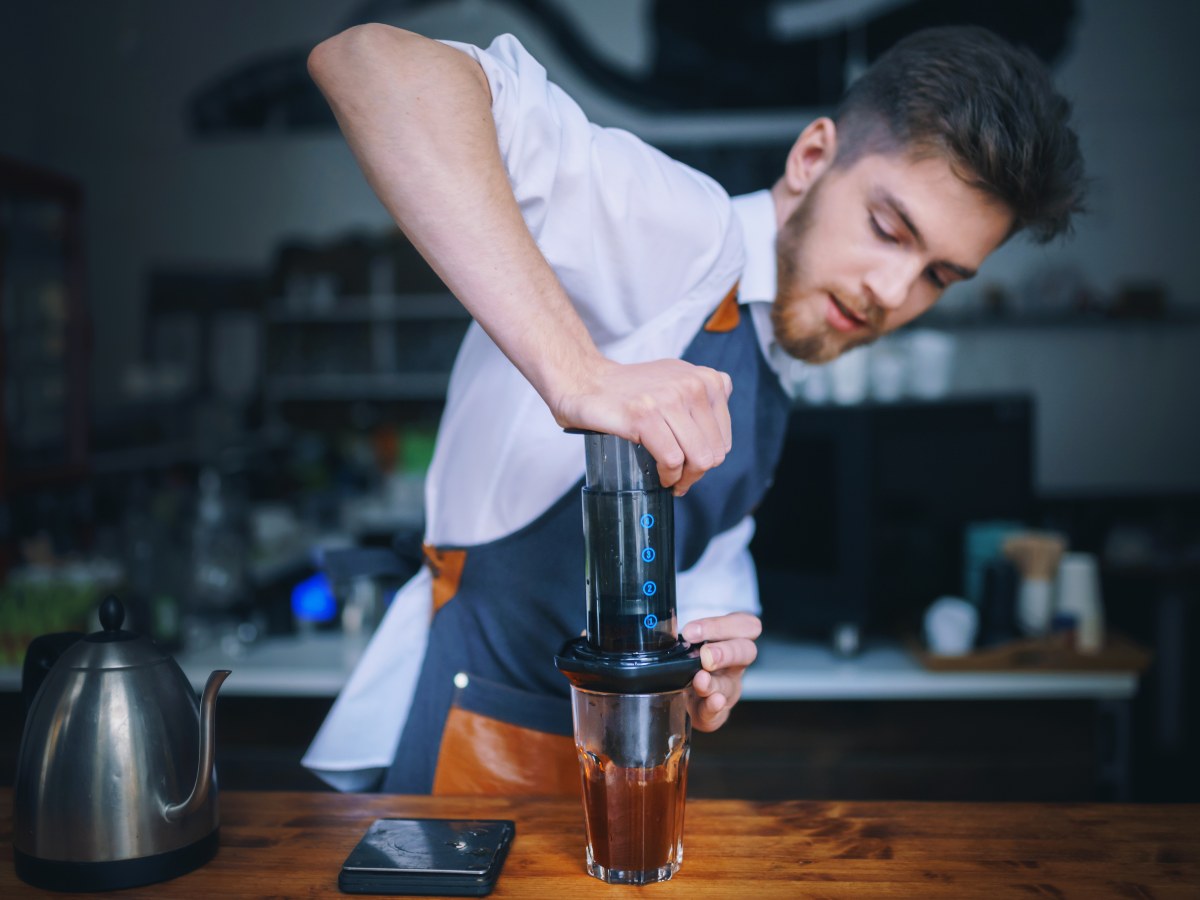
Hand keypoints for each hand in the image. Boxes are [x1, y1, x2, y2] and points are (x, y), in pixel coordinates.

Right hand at [551, 356, 732, 495]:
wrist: (586, 381)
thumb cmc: (630, 391)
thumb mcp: (677, 382)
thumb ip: (702, 402)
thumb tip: (718, 446)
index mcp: (706, 379)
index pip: (723, 438)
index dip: (707, 459)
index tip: (690, 466)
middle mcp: (692, 385)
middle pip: (714, 451)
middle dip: (697, 473)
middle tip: (680, 479)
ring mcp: (669, 399)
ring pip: (698, 458)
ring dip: (683, 478)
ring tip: (670, 479)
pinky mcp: (645, 415)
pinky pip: (672, 460)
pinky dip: (668, 476)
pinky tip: (660, 475)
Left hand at [681, 612, 760, 731]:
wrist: (683, 692)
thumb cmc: (690, 657)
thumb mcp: (691, 641)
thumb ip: (686, 635)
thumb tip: (664, 630)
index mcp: (733, 638)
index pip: (746, 625)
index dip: (721, 626)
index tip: (691, 631)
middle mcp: (735, 663)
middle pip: (745, 652)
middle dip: (725, 652)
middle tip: (706, 655)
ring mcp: (728, 688)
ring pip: (730, 685)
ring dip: (714, 683)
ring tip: (700, 680)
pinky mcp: (717, 713)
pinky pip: (719, 713)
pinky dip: (714, 707)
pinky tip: (711, 702)